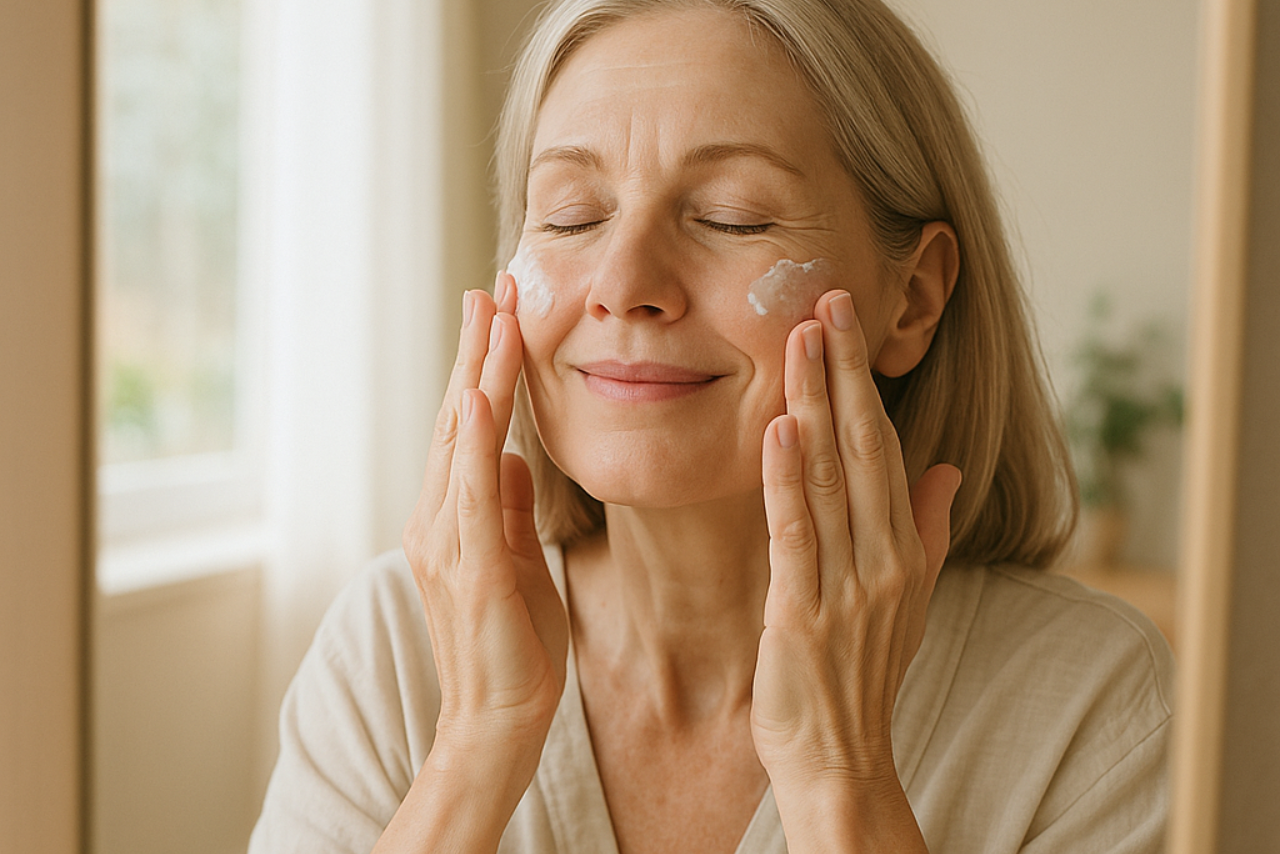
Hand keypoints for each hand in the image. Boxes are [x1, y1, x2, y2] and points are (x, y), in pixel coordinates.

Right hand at [401, 274, 567, 785]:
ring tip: (494, 315)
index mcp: (452, 516)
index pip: (467, 427)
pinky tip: (476, 395)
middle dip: (476, 351)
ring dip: (478, 373)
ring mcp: (445, 540)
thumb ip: (504, 507)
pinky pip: (469, 491)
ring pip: (461, 440)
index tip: (500, 314)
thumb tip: (505, 454)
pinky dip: (471, 440)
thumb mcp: (515, 559)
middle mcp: (438, 518)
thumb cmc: (514, 645)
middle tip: (491, 287)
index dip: (482, 368)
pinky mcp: (468, 566)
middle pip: (456, 418)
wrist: (499, 719)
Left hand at [751, 289, 959, 846]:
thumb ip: (927, 529)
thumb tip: (945, 466)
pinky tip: (780, 429)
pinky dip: (787, 481)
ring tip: (800, 340)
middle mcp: (883, 559)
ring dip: (815, 405)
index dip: (863, 383)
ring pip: (831, 479)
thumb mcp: (909, 599)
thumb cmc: (862, 675)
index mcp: (904, 549)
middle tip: (828, 299)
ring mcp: (847, 586)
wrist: (839, 757)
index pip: (884, 447)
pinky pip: (797, 535)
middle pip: (864, 448)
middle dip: (843, 372)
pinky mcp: (803, 613)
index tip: (846, 323)